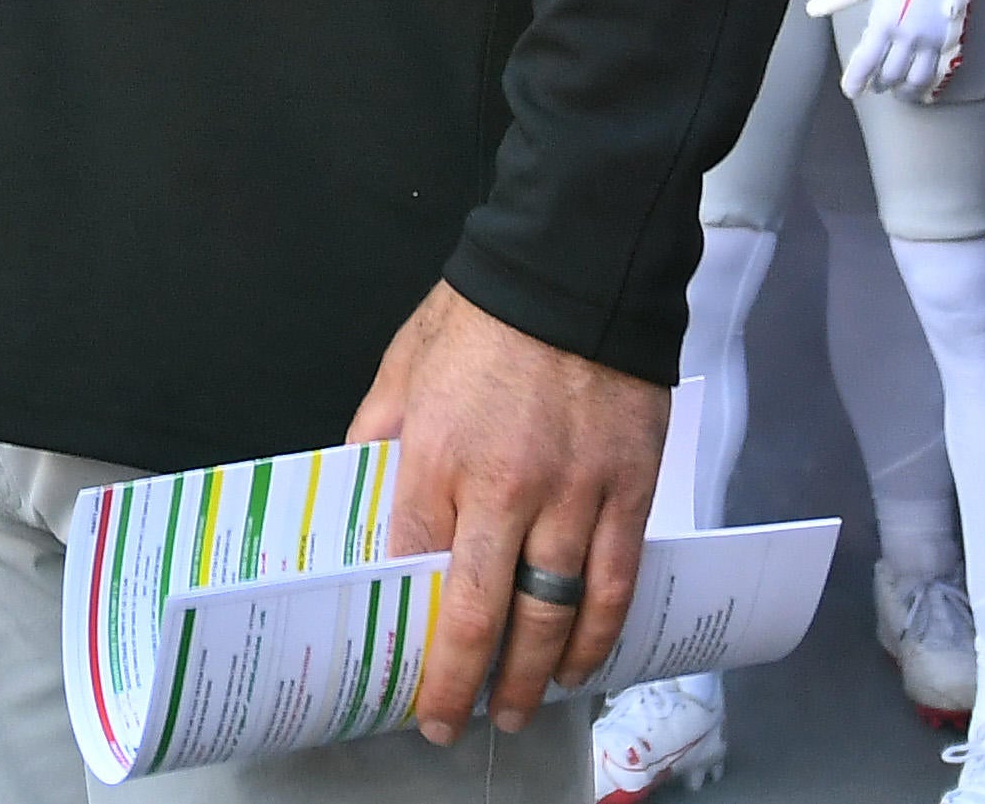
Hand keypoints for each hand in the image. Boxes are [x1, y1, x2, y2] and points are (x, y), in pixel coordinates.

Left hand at [349, 280, 668, 741]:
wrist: (576, 261)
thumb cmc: (484, 312)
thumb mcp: (403, 367)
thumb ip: (377, 436)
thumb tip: (355, 496)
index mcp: (435, 457)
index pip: (413, 569)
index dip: (408, 631)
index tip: (403, 668)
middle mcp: (503, 488)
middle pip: (480, 615)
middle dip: (464, 685)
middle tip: (453, 723)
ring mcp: (574, 491)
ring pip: (553, 613)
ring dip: (534, 675)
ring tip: (519, 708)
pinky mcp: (629, 485)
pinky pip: (615, 580)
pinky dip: (599, 633)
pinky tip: (583, 663)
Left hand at [806, 0, 984, 100]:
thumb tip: (812, 9)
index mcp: (885, 22)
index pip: (865, 63)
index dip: (856, 81)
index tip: (852, 90)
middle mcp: (908, 35)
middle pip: (889, 76)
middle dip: (879, 84)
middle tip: (874, 86)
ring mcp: (932, 39)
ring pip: (916, 80)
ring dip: (904, 90)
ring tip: (898, 90)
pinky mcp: (950, 37)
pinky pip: (940, 71)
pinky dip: (930, 85)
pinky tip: (925, 89)